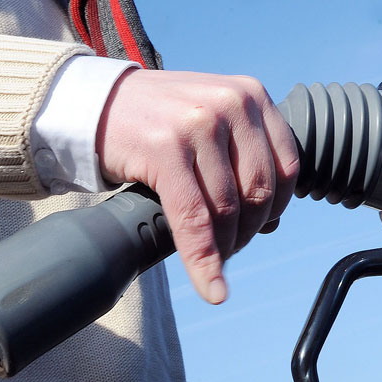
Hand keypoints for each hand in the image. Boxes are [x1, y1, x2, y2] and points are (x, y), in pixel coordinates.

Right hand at [96, 69, 299, 303]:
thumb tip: (271, 220)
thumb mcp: (211, 116)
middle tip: (227, 248)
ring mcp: (199, 123)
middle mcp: (231, 103)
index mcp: (250, 94)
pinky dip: (203, 260)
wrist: (94, 104)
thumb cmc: (157, 119)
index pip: (286, 167)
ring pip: (228, 209)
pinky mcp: (166, 148)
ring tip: (211, 259)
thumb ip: (243, 151)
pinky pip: (193, 218)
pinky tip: (210, 287)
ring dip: (223, 248)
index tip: (257, 228)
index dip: (275, 208)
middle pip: (259, 191)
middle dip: (246, 231)